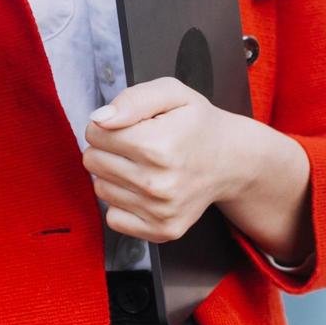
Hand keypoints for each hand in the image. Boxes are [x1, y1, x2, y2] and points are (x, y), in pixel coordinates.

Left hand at [83, 78, 298, 242]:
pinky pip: (113, 218)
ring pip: (100, 189)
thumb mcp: (173, 94)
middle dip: (109, 149)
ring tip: (145, 167)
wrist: (233, 161)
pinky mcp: (163, 230)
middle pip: (92, 161)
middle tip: (139, 147)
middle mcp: (158, 183)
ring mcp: (161, 211)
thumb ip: (134, 99)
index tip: (133, 127)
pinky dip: (124, 204)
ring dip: (115, 176)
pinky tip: (145, 191)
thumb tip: (100, 119)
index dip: (109, 125)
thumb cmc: (199, 126)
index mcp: (158, 146)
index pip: (95, 133)